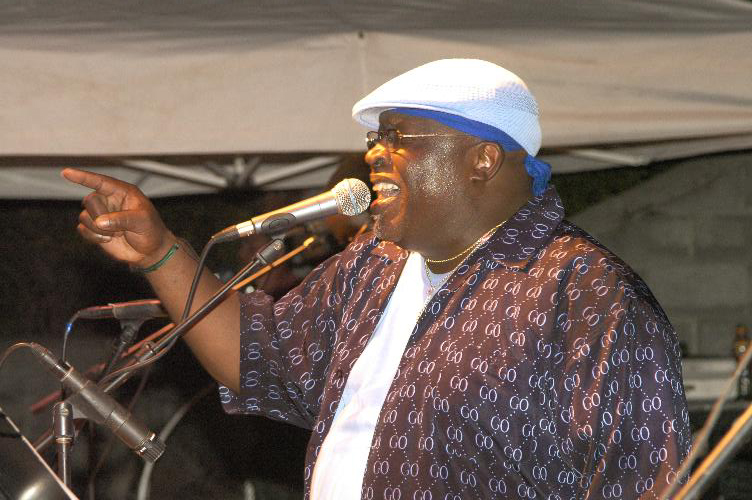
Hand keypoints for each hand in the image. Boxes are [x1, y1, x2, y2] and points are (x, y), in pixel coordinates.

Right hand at [61, 168, 175, 266]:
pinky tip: (108, 240)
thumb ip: (122, 219)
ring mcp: (101, 215)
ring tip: (116, 234)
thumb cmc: (150, 230)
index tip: (65, 172)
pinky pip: (82, 229)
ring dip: (98, 229)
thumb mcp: (142, 221)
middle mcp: (109, 200)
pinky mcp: (95, 229)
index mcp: (122, 192)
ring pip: (83, 216)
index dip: (83, 177)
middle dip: (100, 216)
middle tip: (118, 227)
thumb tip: (100, 222)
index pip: (100, 181)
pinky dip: (93, 236)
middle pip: (89, 201)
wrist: (149, 251)